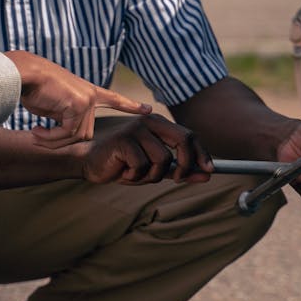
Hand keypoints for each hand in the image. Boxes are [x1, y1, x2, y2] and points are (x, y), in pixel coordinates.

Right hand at [3, 52, 151, 145]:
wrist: (24, 74)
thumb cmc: (34, 89)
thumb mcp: (55, 105)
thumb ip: (68, 117)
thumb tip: (72, 135)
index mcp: (88, 91)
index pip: (114, 99)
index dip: (130, 105)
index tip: (148, 110)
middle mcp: (91, 95)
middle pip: (86, 133)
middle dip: (62, 139)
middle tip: (40, 137)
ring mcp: (88, 98)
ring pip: (78, 136)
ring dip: (54, 140)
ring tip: (36, 133)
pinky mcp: (80, 103)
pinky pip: (68, 133)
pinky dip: (50, 138)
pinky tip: (36, 131)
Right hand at [81, 113, 213, 184]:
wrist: (90, 163)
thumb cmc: (124, 165)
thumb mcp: (156, 169)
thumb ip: (180, 170)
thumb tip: (207, 175)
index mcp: (159, 124)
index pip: (190, 135)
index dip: (203, 153)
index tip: (210, 170)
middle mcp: (150, 122)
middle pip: (183, 140)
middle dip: (187, 164)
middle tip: (178, 179)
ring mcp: (136, 129)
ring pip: (163, 159)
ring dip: (153, 175)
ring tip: (137, 174)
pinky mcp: (124, 140)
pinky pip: (143, 165)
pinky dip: (136, 176)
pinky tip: (124, 172)